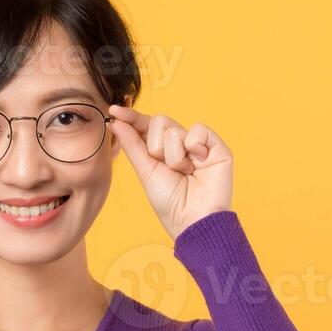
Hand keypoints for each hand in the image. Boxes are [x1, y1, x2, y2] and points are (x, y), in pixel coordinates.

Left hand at [108, 105, 233, 239]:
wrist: (192, 220)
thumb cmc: (170, 202)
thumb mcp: (146, 171)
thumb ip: (132, 144)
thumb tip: (116, 121)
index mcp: (162, 150)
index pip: (145, 126)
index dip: (131, 117)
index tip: (114, 111)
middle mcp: (180, 144)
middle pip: (159, 122)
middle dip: (156, 147)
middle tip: (167, 168)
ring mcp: (198, 144)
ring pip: (174, 129)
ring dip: (174, 156)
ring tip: (185, 173)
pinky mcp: (216, 146)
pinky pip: (198, 130)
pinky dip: (195, 148)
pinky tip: (200, 164)